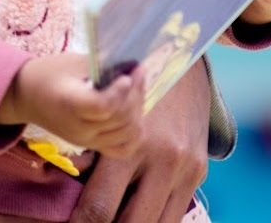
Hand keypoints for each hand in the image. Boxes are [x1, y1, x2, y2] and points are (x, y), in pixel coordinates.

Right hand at [0, 53, 144, 156]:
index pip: (103, 106)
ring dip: (137, 110)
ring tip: (136, 89)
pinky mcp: (92, 145)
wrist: (25, 97)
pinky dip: (134, 134)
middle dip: (136, 94)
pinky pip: (123, 149)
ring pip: (126, 133)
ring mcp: (87, 141)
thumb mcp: (71, 62)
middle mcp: (79, 128)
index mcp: (70, 104)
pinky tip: (134, 114)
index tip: (128, 73)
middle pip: (119, 119)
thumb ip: (102, 64)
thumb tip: (132, 64)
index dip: (121, 92)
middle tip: (138, 72)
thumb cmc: (47, 73)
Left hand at [69, 57, 208, 222]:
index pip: (100, 205)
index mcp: (130, 145)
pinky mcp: (199, 173)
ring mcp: (184, 170)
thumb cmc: (129, 89)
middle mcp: (161, 161)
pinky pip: (176, 213)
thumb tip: (71, 190)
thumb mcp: (106, 113)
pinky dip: (155, 219)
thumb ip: (93, 153)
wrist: (178, 63)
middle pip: (128, 222)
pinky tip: (138, 216)